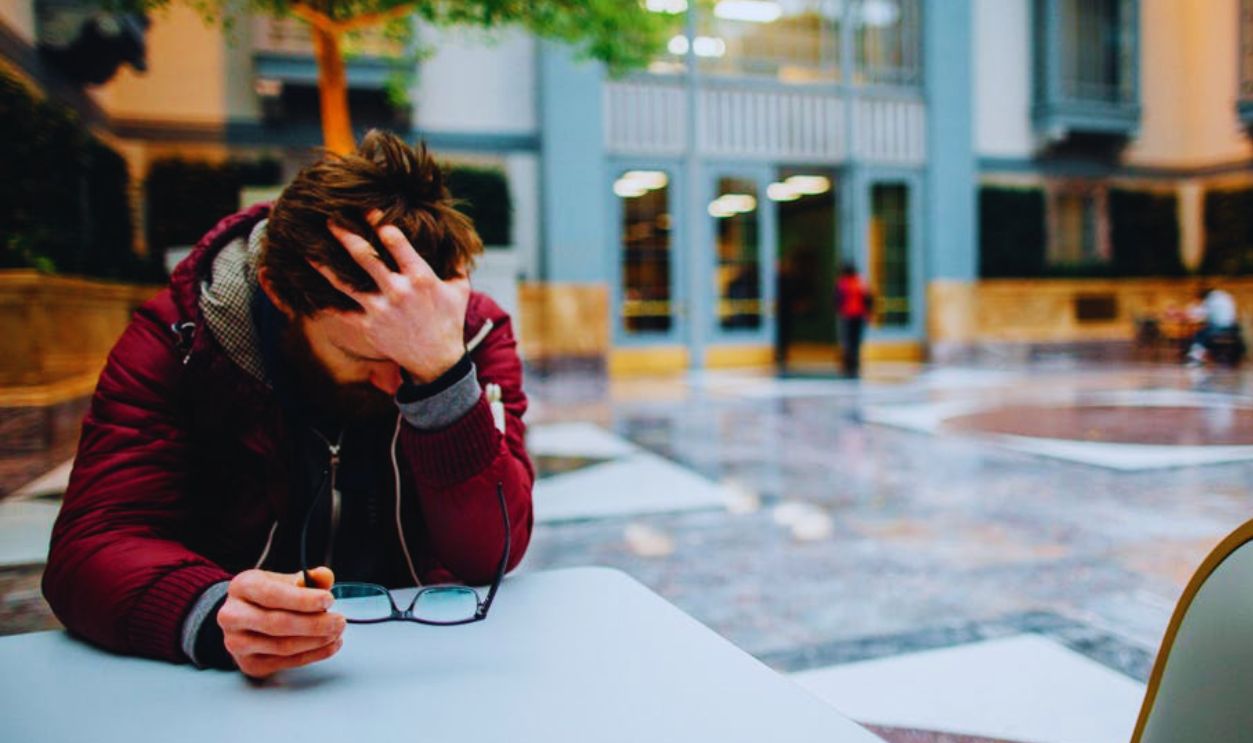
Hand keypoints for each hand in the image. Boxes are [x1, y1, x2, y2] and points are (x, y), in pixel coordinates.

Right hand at [218, 567, 344, 678]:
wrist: (242, 618)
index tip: (328, 599)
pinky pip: (286, 662)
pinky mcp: (249, 664)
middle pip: (278, 623)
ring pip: (282, 646)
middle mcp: (233, 616)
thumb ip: (307, 578)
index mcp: (242, 587)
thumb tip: (324, 576)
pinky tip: (329, 645)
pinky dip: (313, 655)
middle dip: (314, 624)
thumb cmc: (266, 597)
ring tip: (336, 632)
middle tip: (339, 620)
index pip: (273, 595)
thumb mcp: (283, 580)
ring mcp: (237, 643)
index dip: (303, 599)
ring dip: (316, 641)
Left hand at [315, 211, 469, 382]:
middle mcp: (398, 291)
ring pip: (345, 283)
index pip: (396, 241)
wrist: (437, 361)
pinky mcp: (368, 326)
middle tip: (330, 219)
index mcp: (420, 277)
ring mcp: (380, 309)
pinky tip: (307, 289)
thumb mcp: (460, 290)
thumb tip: (454, 241)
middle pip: (365, 256)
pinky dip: (323, 301)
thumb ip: (456, 264)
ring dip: (325, 265)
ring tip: (308, 250)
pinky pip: (340, 311)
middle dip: (346, 235)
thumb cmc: (449, 321)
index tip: (365, 209)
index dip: (378, 222)